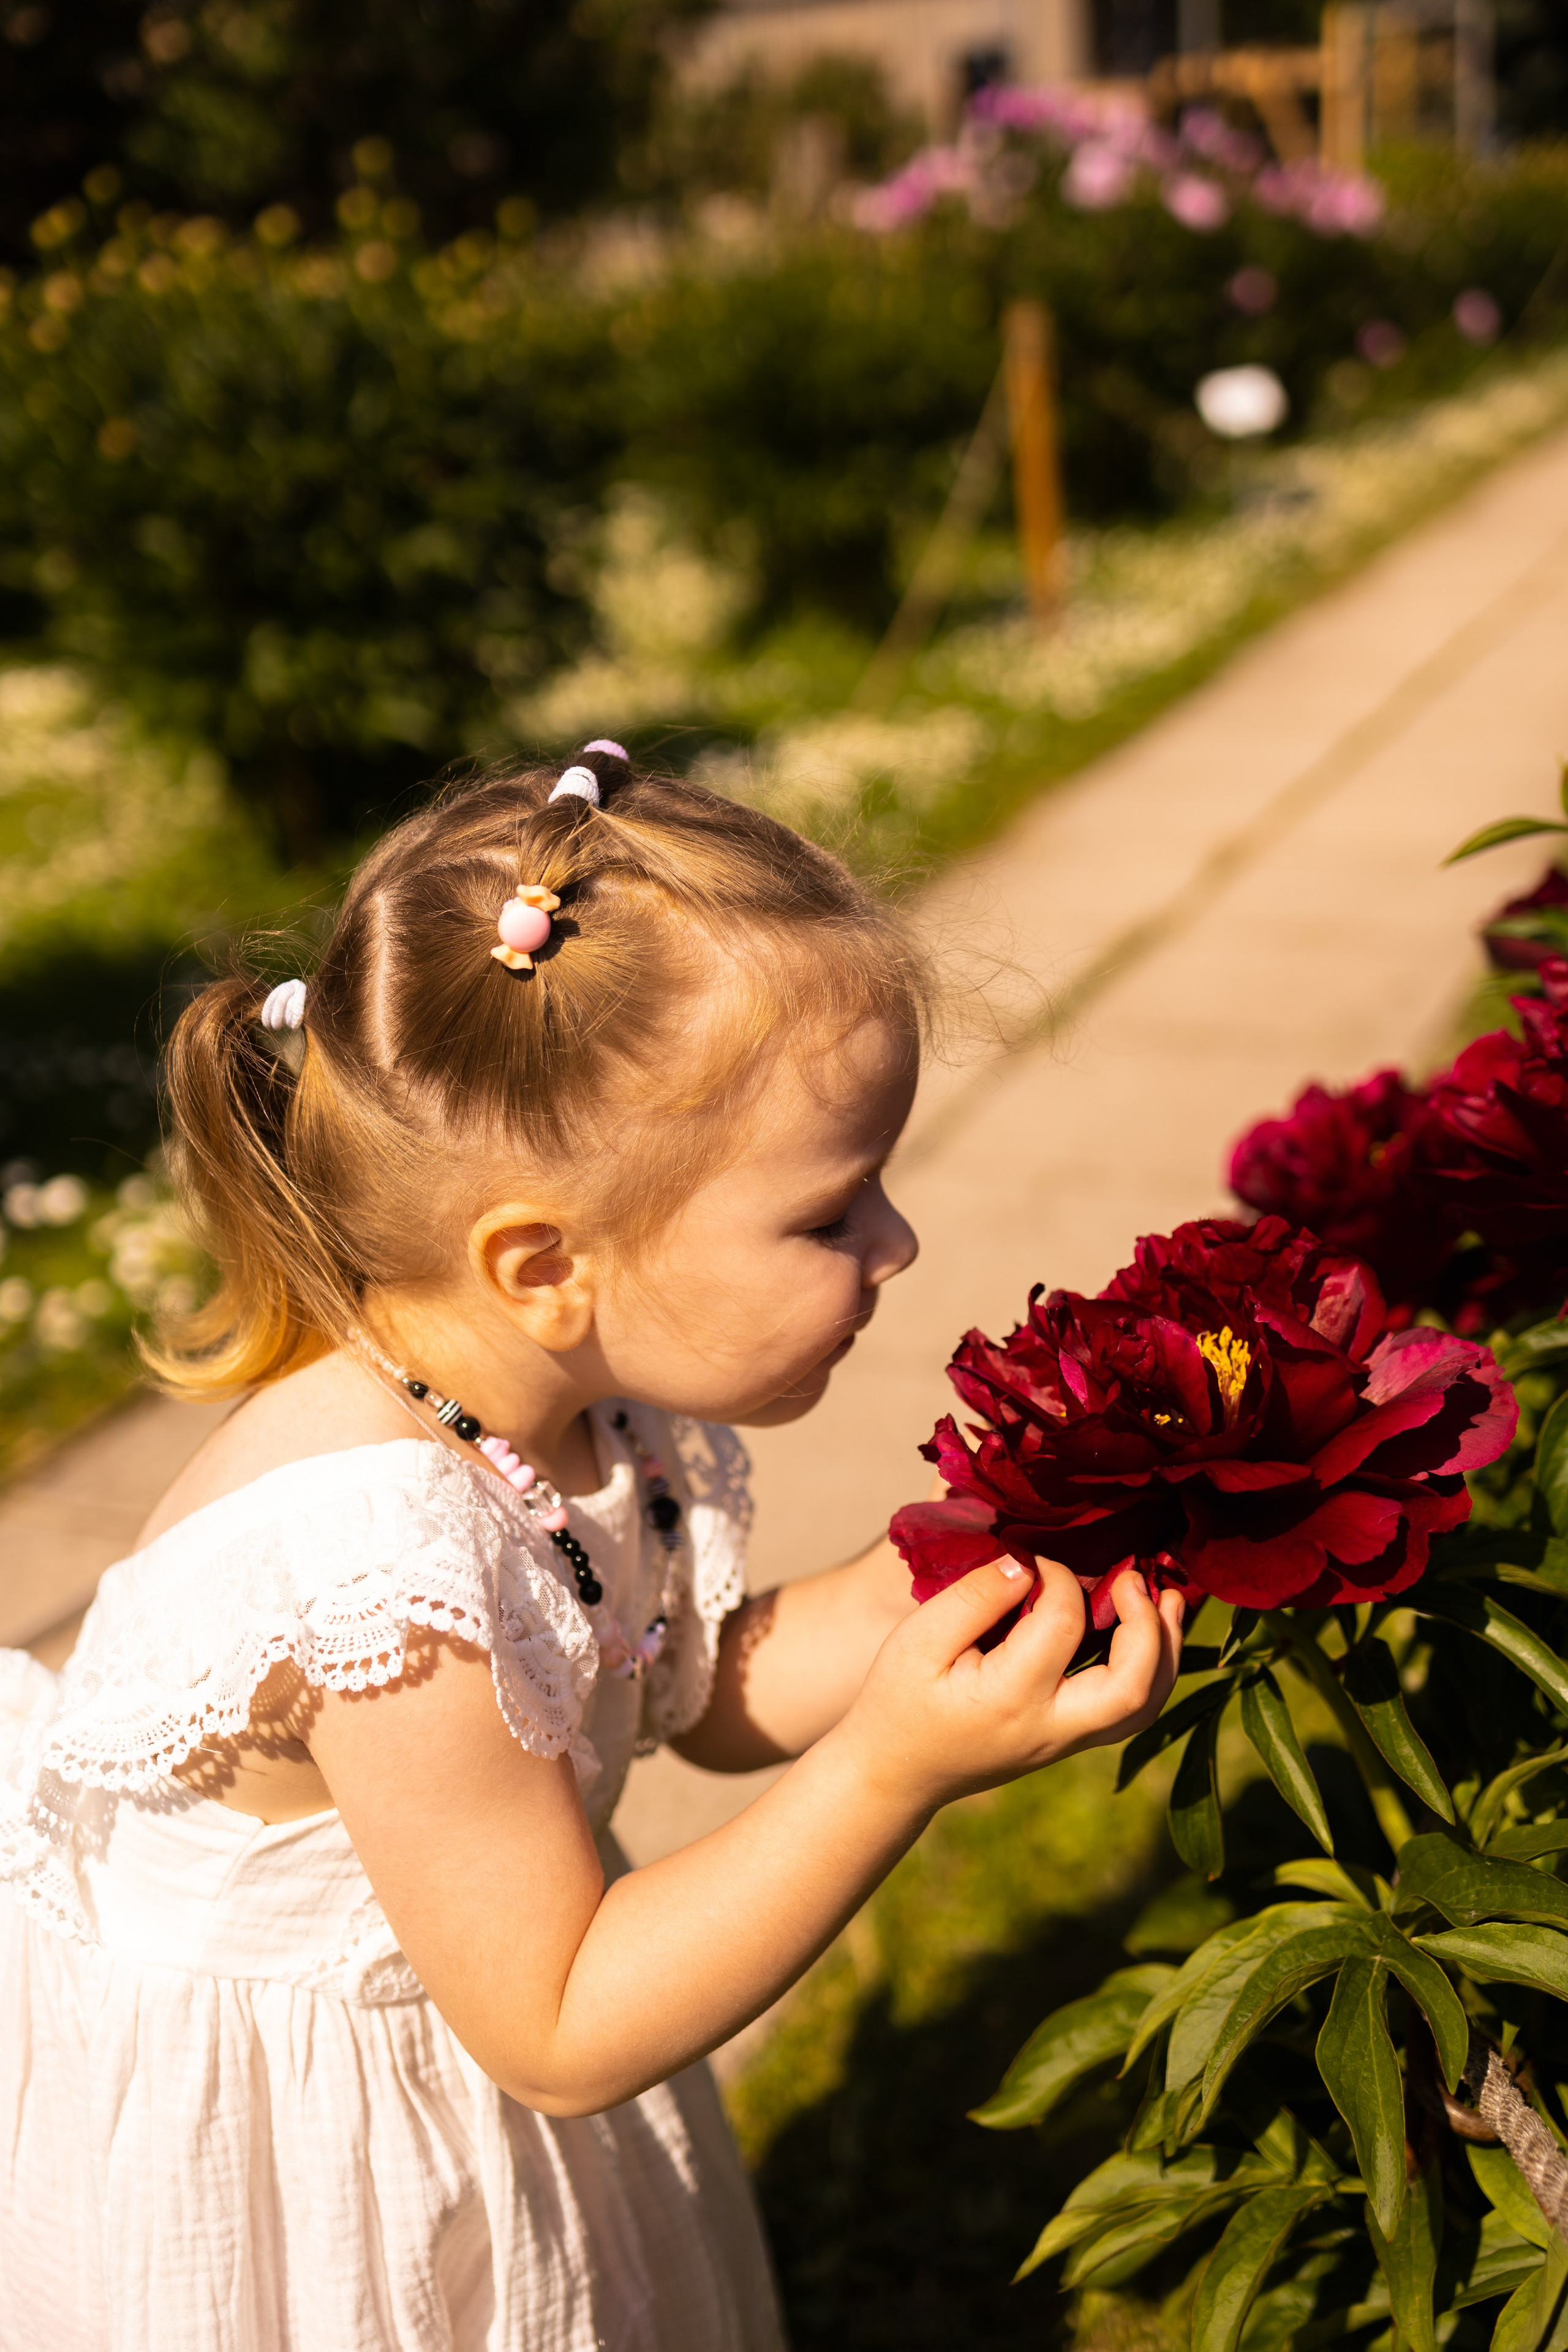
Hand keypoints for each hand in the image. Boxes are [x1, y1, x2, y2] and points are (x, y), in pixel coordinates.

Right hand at [837, 1559, 1183, 1813]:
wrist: (895, 1771)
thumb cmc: (899, 1698)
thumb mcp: (917, 1639)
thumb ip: (974, 1598)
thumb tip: (1028, 1563)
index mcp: (1010, 1699)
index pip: (1062, 1624)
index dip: (1059, 1576)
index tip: (1038, 1555)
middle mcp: (1051, 1728)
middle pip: (1133, 1687)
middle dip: (1149, 1625)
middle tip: (1137, 1576)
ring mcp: (1066, 1742)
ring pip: (1143, 1707)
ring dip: (1166, 1651)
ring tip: (1170, 1599)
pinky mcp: (1070, 1741)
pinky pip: (1130, 1711)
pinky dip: (1151, 1670)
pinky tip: (1148, 1631)